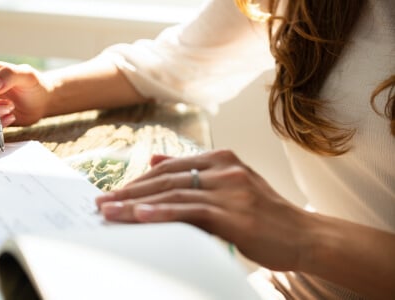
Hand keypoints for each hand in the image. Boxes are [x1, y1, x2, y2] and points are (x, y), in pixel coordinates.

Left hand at [96, 150, 312, 270]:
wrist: (304, 235)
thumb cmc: (264, 215)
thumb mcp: (230, 185)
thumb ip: (193, 171)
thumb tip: (153, 160)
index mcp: (222, 159)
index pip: (169, 167)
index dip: (138, 180)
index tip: (114, 192)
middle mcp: (224, 169)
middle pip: (165, 178)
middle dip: (130, 191)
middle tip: (102, 202)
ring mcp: (230, 189)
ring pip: (173, 193)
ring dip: (136, 203)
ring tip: (109, 211)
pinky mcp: (234, 213)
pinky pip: (191, 210)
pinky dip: (163, 212)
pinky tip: (140, 215)